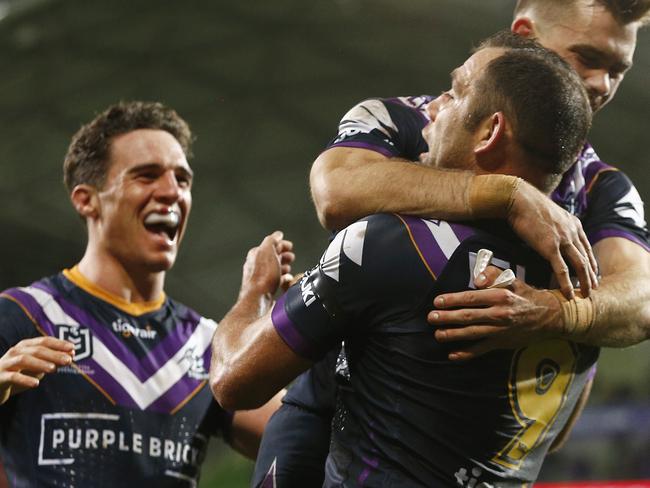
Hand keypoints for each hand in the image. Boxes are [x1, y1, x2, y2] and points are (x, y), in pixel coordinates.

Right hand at [0, 336, 73, 403]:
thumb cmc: (19, 375)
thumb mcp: (38, 368)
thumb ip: (53, 361)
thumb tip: (71, 355)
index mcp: (25, 346)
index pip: (44, 341)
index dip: (59, 344)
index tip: (73, 348)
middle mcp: (15, 352)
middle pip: (36, 350)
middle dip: (54, 354)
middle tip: (68, 360)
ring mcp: (6, 363)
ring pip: (24, 360)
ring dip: (40, 364)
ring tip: (54, 370)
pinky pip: (12, 377)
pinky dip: (25, 379)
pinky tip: (36, 383)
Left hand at [239, 231, 294, 301]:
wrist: (259, 298)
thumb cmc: (263, 275)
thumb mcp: (268, 251)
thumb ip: (272, 240)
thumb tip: (278, 234)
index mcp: (256, 254)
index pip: (270, 245)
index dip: (282, 244)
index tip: (290, 246)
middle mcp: (256, 265)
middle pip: (272, 257)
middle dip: (283, 256)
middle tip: (291, 257)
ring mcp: (260, 278)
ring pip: (274, 269)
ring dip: (283, 267)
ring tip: (289, 268)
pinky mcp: (265, 289)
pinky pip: (275, 281)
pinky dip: (283, 279)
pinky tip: (287, 280)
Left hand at [429, 266, 563, 360]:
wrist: (550, 316)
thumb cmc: (526, 295)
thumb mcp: (512, 279)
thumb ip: (493, 274)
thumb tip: (477, 278)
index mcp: (500, 296)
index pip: (471, 298)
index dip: (453, 300)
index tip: (437, 302)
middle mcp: (499, 314)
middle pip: (468, 316)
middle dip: (448, 318)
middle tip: (431, 318)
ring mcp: (500, 330)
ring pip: (472, 334)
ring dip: (453, 335)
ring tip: (438, 334)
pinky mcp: (503, 343)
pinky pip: (482, 349)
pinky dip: (467, 353)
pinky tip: (453, 355)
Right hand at [508, 181, 597, 298]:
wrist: (519, 199)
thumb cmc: (528, 205)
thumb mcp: (550, 213)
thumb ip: (555, 224)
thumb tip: (551, 231)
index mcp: (573, 223)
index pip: (586, 247)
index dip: (591, 262)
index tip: (592, 272)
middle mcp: (572, 232)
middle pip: (587, 258)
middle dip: (591, 275)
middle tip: (593, 288)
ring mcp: (563, 240)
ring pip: (580, 265)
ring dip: (584, 282)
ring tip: (586, 294)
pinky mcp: (550, 247)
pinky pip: (562, 270)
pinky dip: (566, 284)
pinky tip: (568, 294)